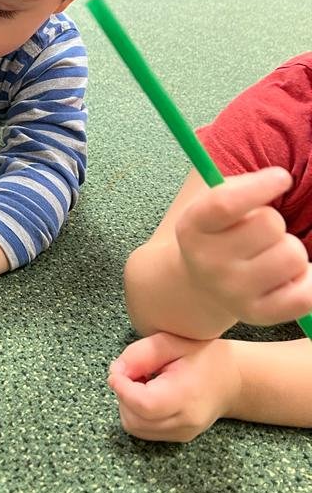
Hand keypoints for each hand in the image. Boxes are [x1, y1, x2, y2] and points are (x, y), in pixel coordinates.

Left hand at [108, 332, 241, 442]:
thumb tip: (116, 372)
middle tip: (132, 373)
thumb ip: (140, 355)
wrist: (233, 380)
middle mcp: (185, 421)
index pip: (145, 404)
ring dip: (127, 405)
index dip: (123, 389)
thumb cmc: (203, 356)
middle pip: (135, 419)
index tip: (116, 372)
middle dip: (123, 395)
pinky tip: (147, 395)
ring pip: (135, 427)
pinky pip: (143, 431)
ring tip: (142, 383)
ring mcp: (182, 433)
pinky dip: (136, 413)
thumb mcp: (171, 343)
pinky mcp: (178, 438)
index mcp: (186, 395)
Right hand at [175, 167, 311, 325]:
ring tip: (271, 253)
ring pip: (293, 255)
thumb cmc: (217, 232)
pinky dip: (309, 279)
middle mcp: (208, 263)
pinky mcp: (258, 315)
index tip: (283, 178)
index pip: (225, 204)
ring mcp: (232, 292)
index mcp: (192, 227)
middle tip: (260, 231)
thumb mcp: (212, 203)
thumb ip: (241, 188)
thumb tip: (280, 180)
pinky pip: (306, 295)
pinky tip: (291, 274)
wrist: (198, 283)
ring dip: (290, 248)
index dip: (260, 187)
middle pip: (270, 224)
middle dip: (274, 221)